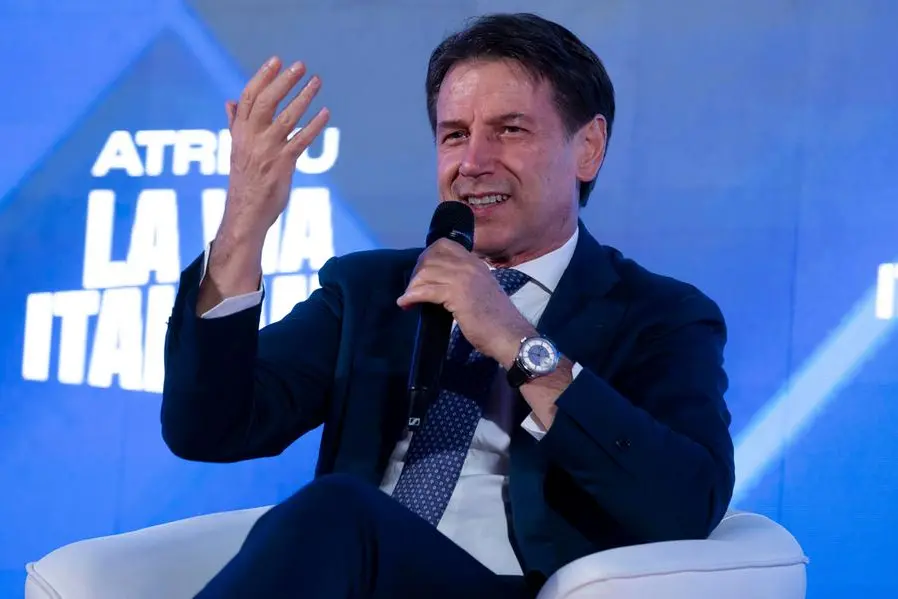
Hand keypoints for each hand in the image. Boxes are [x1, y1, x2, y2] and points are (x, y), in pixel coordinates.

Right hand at [196, 57, 328, 313]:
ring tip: (316, 82)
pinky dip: (314, 125)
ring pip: (286, 118)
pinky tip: (326, 114)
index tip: (276, 61)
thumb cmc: (244, 182)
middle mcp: (251, 138)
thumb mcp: (236, 149)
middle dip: (284, 82)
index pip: (249, 97)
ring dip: (303, 98)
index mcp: (239, 133)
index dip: (262, 77)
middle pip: (267, 102)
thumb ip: (235, 124)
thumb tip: (230, 102)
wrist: (245, 215)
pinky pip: (301, 140)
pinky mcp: (282, 165)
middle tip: (300, 66)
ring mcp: (267, 151)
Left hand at [396, 238, 536, 365]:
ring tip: (408, 299)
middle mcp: (469, 265)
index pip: (444, 245)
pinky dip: (411, 296)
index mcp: (475, 263)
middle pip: (430, 257)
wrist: (509, 335)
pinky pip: (425, 290)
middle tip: (412, 289)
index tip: (421, 273)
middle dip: (416, 272)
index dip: (427, 256)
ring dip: (412, 286)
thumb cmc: (496, 320)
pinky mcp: (456, 294)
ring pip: (425, 272)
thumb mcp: (480, 291)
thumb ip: (463, 283)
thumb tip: (439, 285)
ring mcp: (463, 278)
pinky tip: (406, 304)